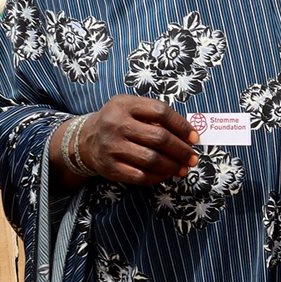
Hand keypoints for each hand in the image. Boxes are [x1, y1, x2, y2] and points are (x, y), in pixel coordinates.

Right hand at [77, 95, 199, 185]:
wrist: (85, 139)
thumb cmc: (119, 121)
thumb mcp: (132, 108)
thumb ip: (156, 116)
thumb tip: (189, 135)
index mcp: (125, 105)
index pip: (161, 112)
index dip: (182, 126)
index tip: (195, 138)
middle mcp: (116, 124)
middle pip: (159, 138)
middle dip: (181, 150)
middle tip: (193, 158)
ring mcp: (111, 146)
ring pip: (151, 159)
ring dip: (172, 166)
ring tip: (183, 169)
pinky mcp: (108, 166)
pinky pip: (138, 175)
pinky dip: (156, 177)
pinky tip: (165, 175)